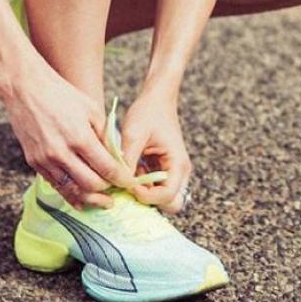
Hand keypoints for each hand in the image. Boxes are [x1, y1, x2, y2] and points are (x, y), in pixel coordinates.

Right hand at [0, 60, 134, 208]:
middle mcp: (62, 153)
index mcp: (80, 137)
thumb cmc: (61, 94)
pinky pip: (56, 186)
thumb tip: (116, 156)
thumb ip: (103, 134)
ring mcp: (46, 160)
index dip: (121, 179)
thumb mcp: (90, 108)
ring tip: (103, 202)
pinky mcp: (34, 163)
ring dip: (90, 199)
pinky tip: (81, 199)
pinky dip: (71, 195)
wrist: (25, 89)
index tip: (129, 183)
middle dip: (108, 192)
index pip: (107, 168)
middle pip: (91, 185)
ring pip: (72, 191)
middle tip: (117, 192)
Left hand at [119, 84, 192, 214]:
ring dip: (146, 193)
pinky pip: (156, 188)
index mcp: (178, 163)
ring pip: (163, 198)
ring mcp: (173, 171)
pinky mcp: (165, 170)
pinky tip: (133, 169)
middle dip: (149, 200)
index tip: (129, 183)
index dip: (147, 196)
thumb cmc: (148, 112)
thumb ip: (127, 160)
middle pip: (170, 204)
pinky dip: (143, 185)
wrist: (156, 97)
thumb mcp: (134, 134)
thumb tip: (119, 183)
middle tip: (132, 185)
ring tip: (132, 174)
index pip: (167, 197)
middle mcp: (180, 171)